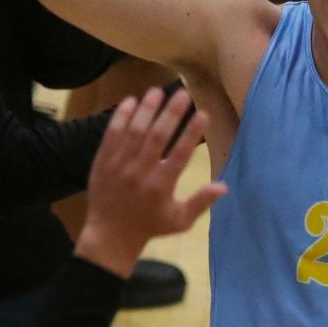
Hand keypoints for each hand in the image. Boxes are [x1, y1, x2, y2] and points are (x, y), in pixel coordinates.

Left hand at [75, 87, 226, 279]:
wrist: (110, 235)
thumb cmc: (150, 226)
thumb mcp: (180, 220)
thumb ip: (201, 202)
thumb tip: (224, 186)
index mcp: (161, 187)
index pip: (180, 155)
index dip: (191, 133)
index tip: (203, 113)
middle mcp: (140, 173)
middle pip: (157, 138)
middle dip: (171, 113)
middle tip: (183, 93)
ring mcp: (119, 166)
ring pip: (134, 132)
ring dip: (147, 109)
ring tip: (157, 90)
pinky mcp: (102, 161)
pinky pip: (111, 135)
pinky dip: (121, 117)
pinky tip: (131, 100)